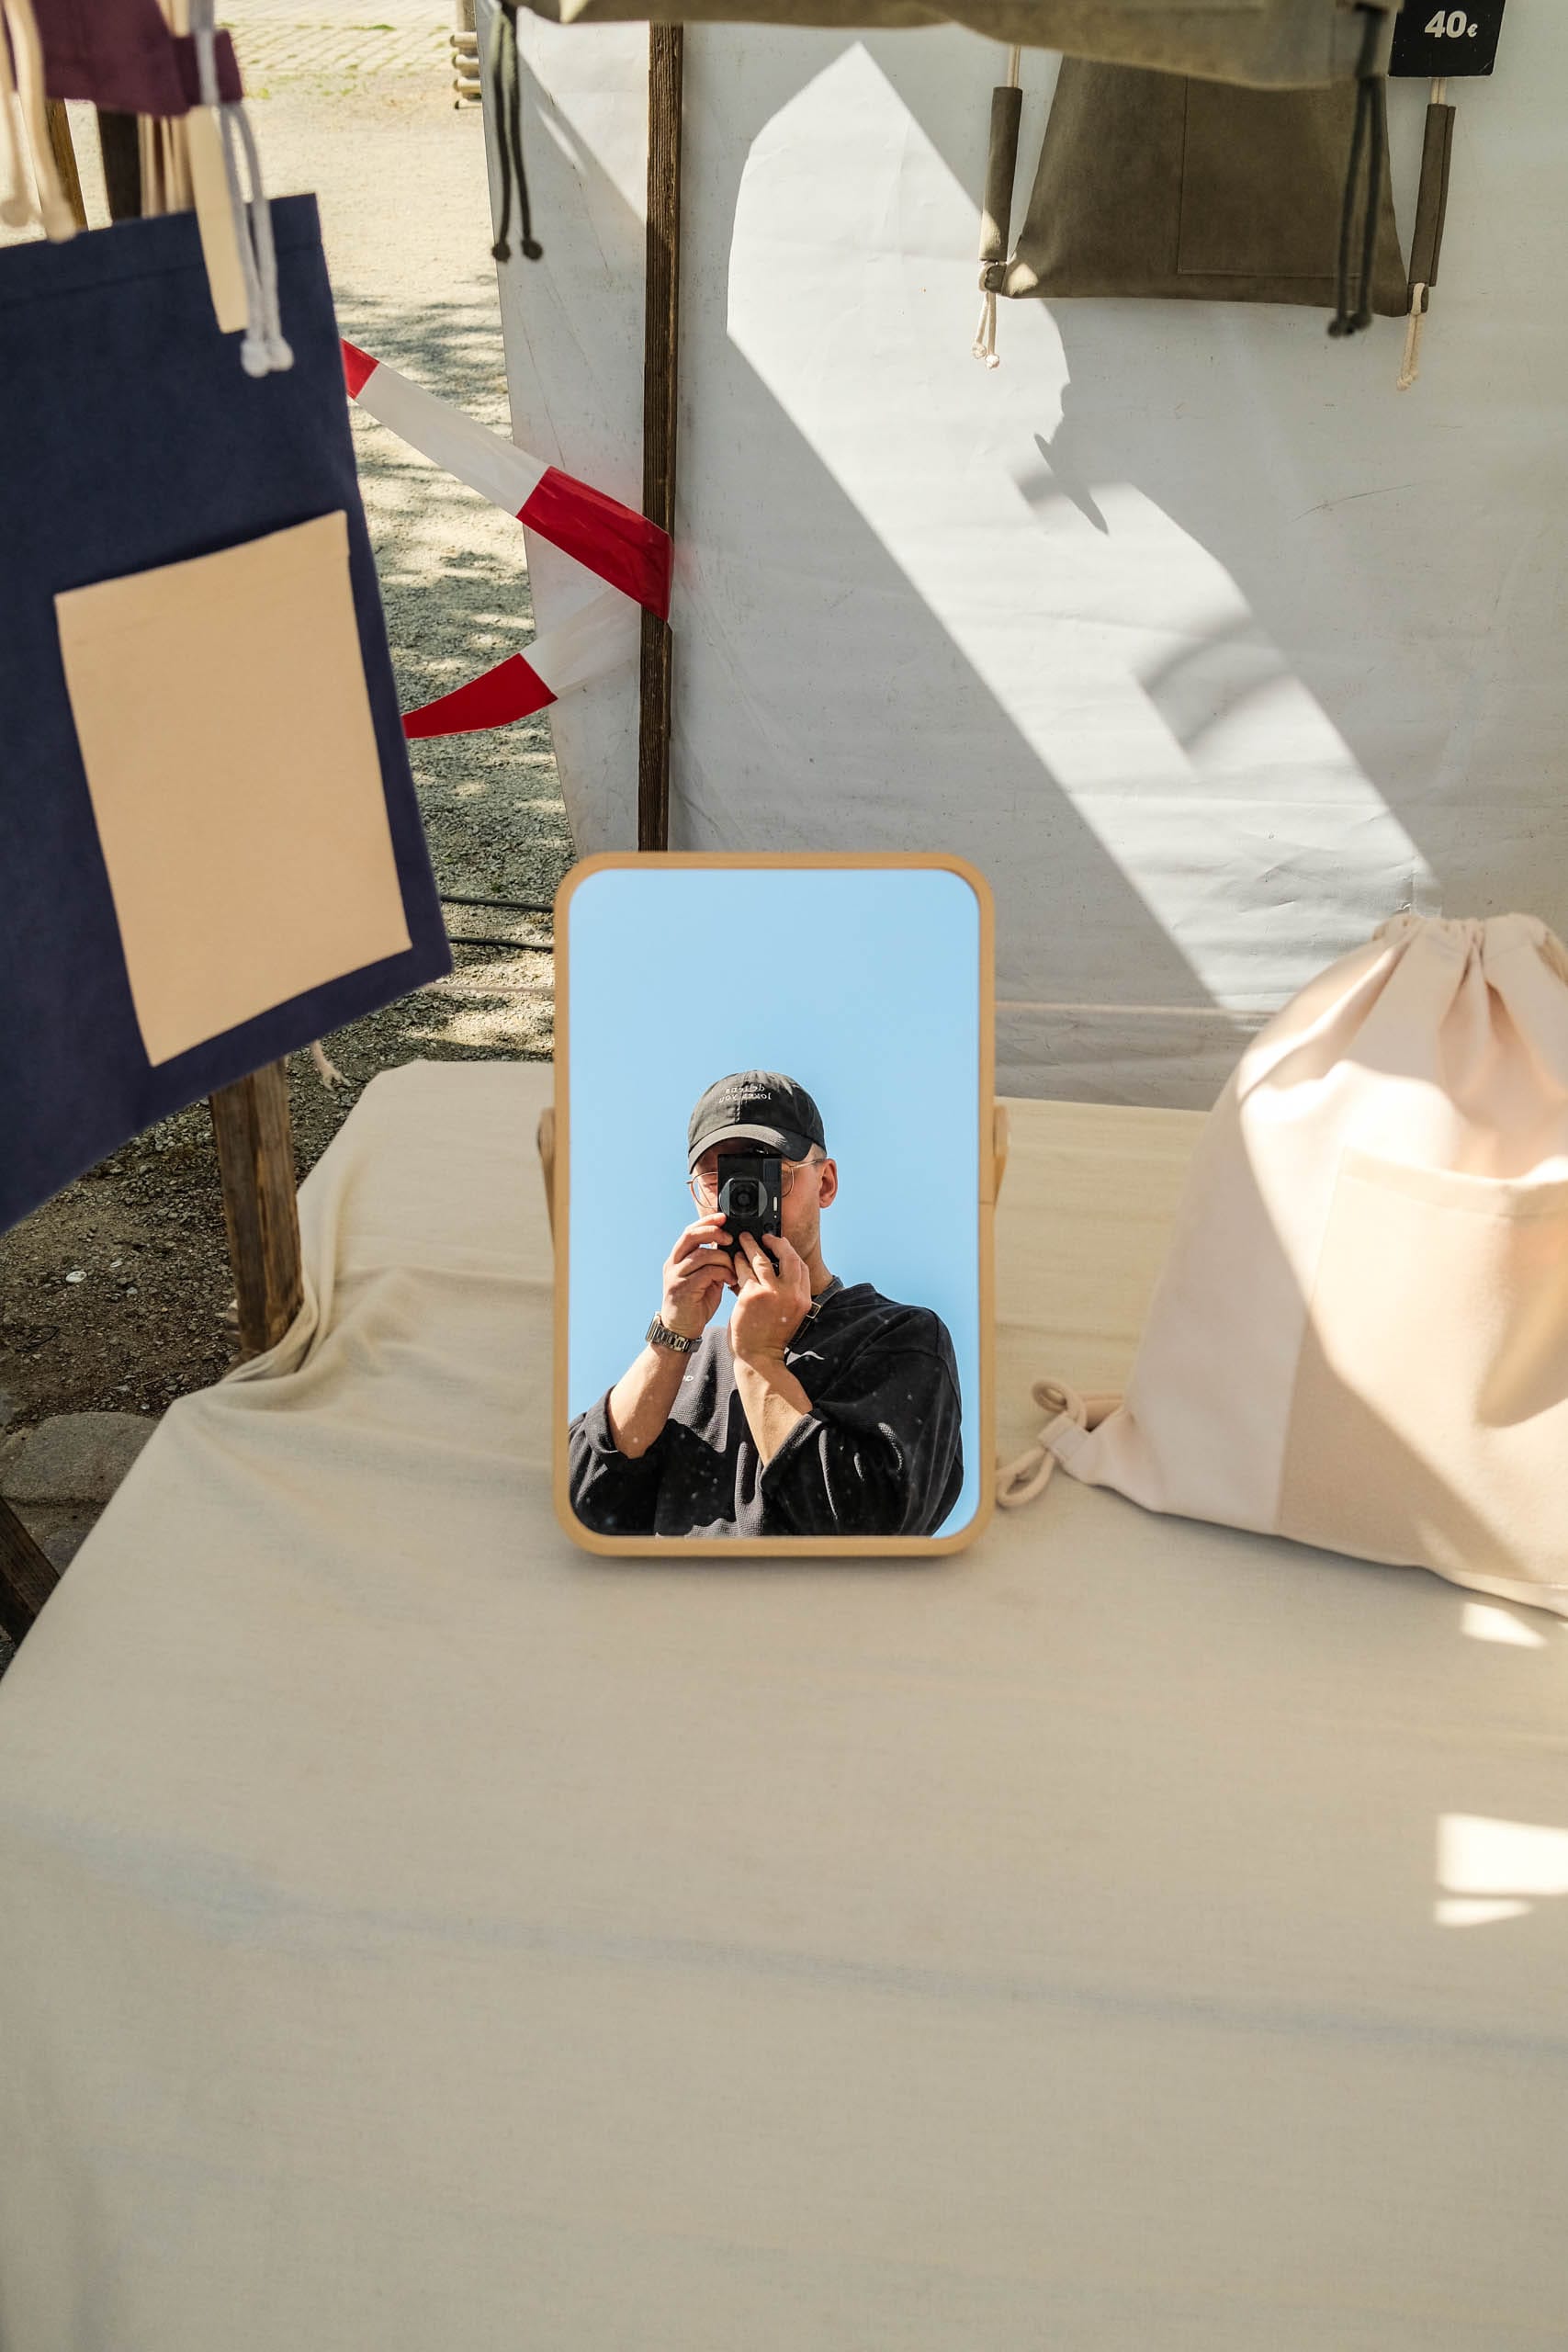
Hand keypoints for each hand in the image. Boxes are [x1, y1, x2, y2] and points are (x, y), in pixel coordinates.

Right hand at [659, 1214, 736, 1339]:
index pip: (690, 1231)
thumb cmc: (695, 1305)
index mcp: (677, 1259)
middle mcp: (673, 1264)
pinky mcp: (682, 1289)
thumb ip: (712, 1264)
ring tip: (734, 1269)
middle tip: (729, 1238)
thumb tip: (731, 1248)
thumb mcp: (704, 1279)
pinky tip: (730, 1281)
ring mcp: (676, 1276)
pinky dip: (722, 1273)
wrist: (680, 1330)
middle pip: (691, 1236)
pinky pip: (706, 1273)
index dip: (707, 1222)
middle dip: (713, 1232)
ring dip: (723, 1259)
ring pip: (702, 1255)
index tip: (723, 1217)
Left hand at [727, 1231, 810, 1367]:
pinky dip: (738, 1261)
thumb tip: (775, 1267)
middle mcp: (791, 1294)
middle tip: (765, 1236)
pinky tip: (734, 1258)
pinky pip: (744, 1271)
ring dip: (751, 1246)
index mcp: (803, 1299)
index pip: (801, 1266)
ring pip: (761, 1259)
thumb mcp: (788, 1314)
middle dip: (775, 1242)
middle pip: (787, 1257)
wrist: (758, 1357)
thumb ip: (787, 1292)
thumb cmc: (770, 1336)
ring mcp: (772, 1293)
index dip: (790, 1252)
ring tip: (744, 1239)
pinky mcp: (752, 1295)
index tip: (781, 1245)